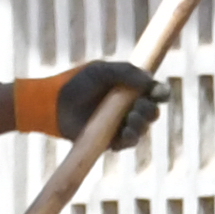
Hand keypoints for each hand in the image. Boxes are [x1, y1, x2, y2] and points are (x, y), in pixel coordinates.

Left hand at [55, 57, 172, 149]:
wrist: (54, 103)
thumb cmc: (76, 83)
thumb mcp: (101, 70)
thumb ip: (126, 72)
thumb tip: (150, 79)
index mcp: (129, 89)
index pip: (154, 92)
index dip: (160, 92)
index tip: (158, 92)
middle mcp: (128, 107)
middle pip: (152, 111)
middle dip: (150, 110)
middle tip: (139, 106)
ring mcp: (120, 125)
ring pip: (143, 128)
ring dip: (141, 124)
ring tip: (130, 119)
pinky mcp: (112, 141)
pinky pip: (129, 142)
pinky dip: (131, 138)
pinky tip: (126, 132)